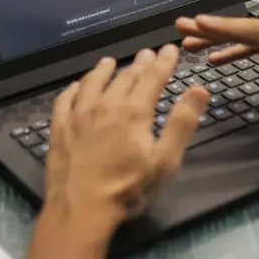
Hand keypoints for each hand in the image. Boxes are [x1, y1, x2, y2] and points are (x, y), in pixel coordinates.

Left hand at [43, 45, 208, 233]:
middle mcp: (105, 106)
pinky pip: (65, 99)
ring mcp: (78, 116)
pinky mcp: (59, 129)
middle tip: (146, 54)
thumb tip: (199, 90)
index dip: (163, 62)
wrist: (81, 209)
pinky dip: (73, 88)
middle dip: (139, 64)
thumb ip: (182, 123)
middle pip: (124, 78)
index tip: (170, 49)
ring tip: (110, 61)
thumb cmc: (127, 189)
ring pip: (92, 83)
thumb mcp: (165, 161)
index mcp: (133, 112)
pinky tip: (76, 86)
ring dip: (103, 70)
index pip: (152, 78)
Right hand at [176, 14, 258, 114]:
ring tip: (192, 42)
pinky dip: (237, 46)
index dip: (224, 26)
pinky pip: (258, 42)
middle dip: (212, 27)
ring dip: (220, 36)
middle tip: (182, 27)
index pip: (253, 30)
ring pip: (249, 34)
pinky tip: (222, 57)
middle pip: (245, 27)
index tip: (197, 23)